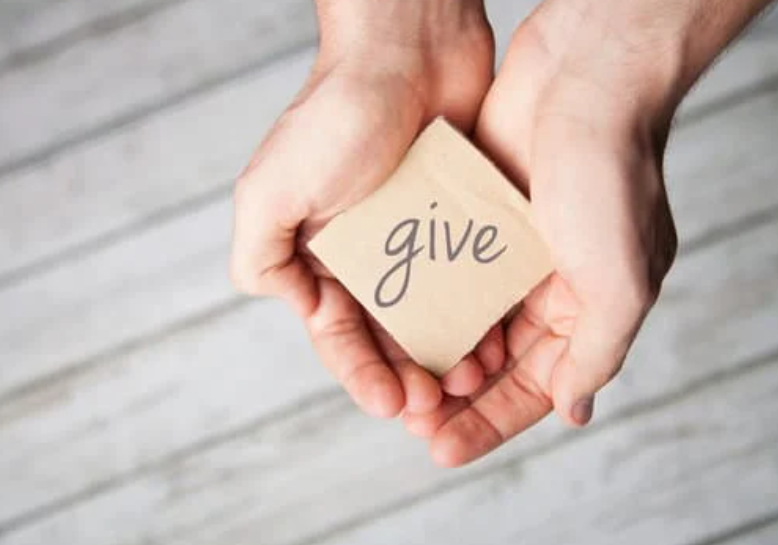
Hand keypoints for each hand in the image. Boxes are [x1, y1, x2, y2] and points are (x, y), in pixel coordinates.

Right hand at [231, 1, 503, 417]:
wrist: (407, 49)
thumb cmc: (333, 116)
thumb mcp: (269, 191)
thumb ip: (261, 258)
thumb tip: (293, 310)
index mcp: (321, 256)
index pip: (339, 334)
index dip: (362, 375)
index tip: (394, 403)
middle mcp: (369, 255)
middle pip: (391, 337)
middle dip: (410, 377)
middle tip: (437, 405)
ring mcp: (417, 241)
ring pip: (435, 318)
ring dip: (448, 356)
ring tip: (472, 378)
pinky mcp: (459, 222)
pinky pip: (472, 282)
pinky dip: (481, 315)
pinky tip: (497, 339)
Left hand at [404, 0, 686, 465]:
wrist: (581, 80)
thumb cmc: (611, 178)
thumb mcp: (620, 282)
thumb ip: (597, 353)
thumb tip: (574, 412)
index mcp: (587, 310)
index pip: (534, 387)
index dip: (490, 422)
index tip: (441, 448)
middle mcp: (547, 289)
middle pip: (492, 365)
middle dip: (454, 397)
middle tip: (412, 420)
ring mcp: (507, 256)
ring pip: (463, 325)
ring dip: (434, 355)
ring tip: (397, 381)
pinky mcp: (475, 221)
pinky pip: (444, 277)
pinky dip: (424, 304)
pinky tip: (394, 324)